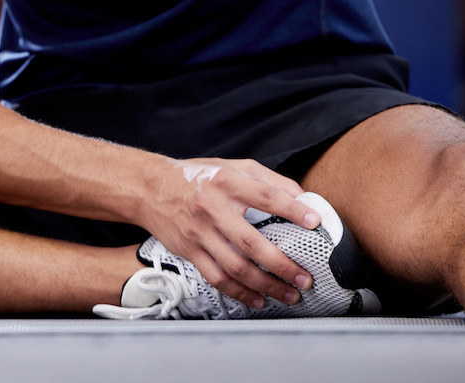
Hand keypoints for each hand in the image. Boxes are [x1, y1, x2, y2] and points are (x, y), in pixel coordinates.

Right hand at [134, 157, 321, 308]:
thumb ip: (267, 180)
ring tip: (289, 294)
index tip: (314, 222)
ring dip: (266, 285)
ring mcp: (200, 233)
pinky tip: (259, 298)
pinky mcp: (190, 252)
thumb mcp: (233, 166)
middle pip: (251, 243)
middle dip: (282, 265)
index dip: (291, 209)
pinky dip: (240, 293)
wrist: (151, 188)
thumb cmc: (198, 177)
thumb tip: (302, 197)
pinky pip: (217, 279)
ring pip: (236, 267)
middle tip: (305, 278)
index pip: (265, 195)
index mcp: (227, 183)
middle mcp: (213, 209)